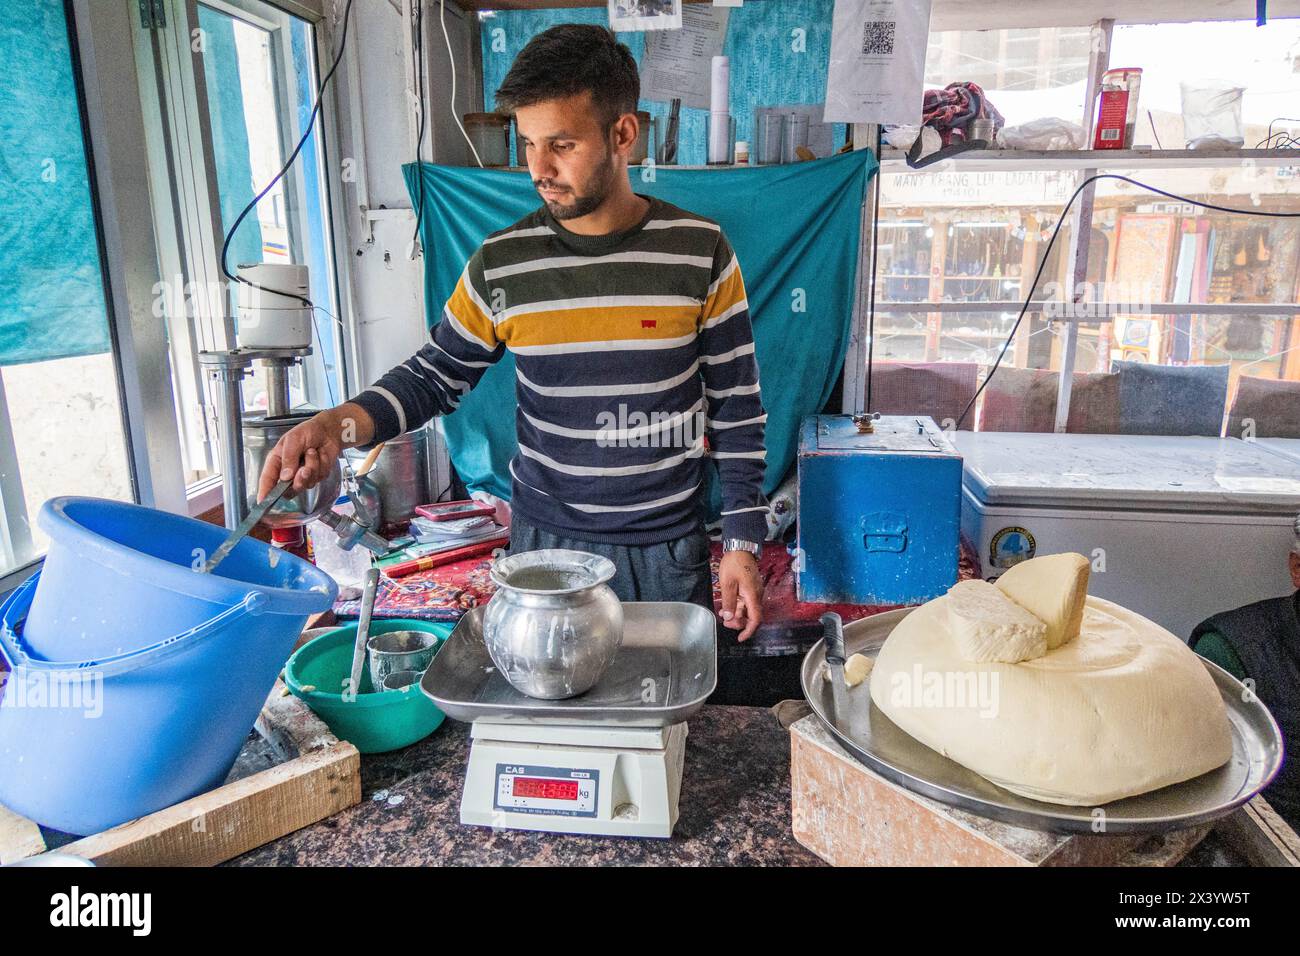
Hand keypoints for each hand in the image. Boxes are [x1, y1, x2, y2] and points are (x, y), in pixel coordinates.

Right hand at [256, 403, 373, 499]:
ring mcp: (302, 475)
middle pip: (288, 489)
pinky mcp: (316, 475)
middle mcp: (288, 471)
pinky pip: (319, 477)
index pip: (267, 480)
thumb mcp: (293, 439)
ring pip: (306, 483)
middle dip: (298, 480)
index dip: (264, 492)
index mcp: (277, 461)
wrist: (328, 431)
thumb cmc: (307, 431)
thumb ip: (288, 457)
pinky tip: (320, 454)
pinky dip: (322, 464)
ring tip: (312, 452)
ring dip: (312, 467)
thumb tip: (285, 477)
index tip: (262, 502)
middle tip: (304, 469)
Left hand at [719, 549, 762, 641]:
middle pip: (751, 616)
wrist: (741, 548)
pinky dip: (737, 607)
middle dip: (739, 623)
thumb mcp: (727, 583)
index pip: (755, 619)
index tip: (740, 638)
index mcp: (752, 595)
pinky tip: (727, 606)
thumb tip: (729, 617)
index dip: (749, 631)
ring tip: (723, 614)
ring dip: (736, 614)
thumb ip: (728, 601)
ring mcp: (754, 592)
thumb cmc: (735, 563)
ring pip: (747, 610)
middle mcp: (756, 595)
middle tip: (725, 622)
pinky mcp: (751, 588)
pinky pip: (746, 602)